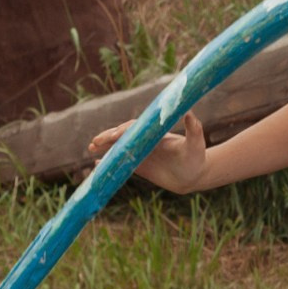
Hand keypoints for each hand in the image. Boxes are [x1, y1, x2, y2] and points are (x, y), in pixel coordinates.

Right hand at [86, 112, 207, 191]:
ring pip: (118, 147)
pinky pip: (121, 162)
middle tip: (95, 141)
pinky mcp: (139, 166)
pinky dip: (109, 162)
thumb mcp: (196, 144)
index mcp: (155, 133)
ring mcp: (141, 153)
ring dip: (104, 146)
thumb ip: (194, 129)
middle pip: (122, 135)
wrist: (195, 176)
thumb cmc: (197, 158)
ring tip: (90, 148)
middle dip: (108, 137)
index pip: (135, 129)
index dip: (124, 131)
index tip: (115, 136)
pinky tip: (96, 164)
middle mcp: (145, 141)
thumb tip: (189, 112)